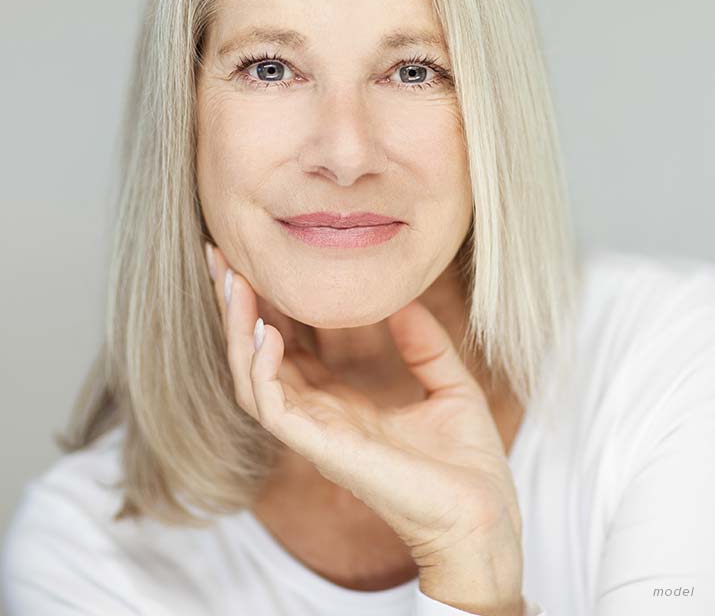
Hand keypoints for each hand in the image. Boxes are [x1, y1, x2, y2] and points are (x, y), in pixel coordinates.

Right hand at [207, 244, 522, 611]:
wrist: (484, 516)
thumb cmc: (467, 463)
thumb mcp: (449, 384)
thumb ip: (423, 343)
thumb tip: (407, 299)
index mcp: (342, 402)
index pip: (288, 347)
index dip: (269, 306)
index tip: (257, 261)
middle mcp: (318, 414)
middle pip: (257, 356)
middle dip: (235, 308)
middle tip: (219, 256)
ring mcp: (315, 432)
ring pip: (251, 377)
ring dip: (237, 329)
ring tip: (232, 281)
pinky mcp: (321, 448)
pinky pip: (272, 406)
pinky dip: (261, 367)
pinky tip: (267, 330)